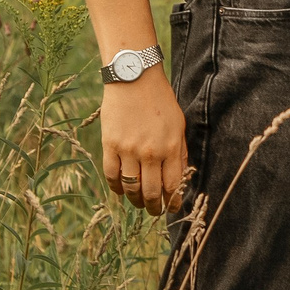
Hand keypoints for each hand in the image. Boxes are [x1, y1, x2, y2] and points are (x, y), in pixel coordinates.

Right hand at [101, 72, 188, 214]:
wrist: (133, 78)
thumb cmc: (160, 101)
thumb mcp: (178, 124)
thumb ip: (179, 151)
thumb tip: (179, 178)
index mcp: (170, 147)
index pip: (172, 185)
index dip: (172, 201)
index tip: (172, 208)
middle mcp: (150, 152)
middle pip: (151, 192)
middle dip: (154, 207)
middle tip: (154, 211)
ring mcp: (128, 150)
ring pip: (131, 188)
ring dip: (135, 201)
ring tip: (138, 203)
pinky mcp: (110, 145)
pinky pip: (112, 175)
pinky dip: (116, 188)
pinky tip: (121, 191)